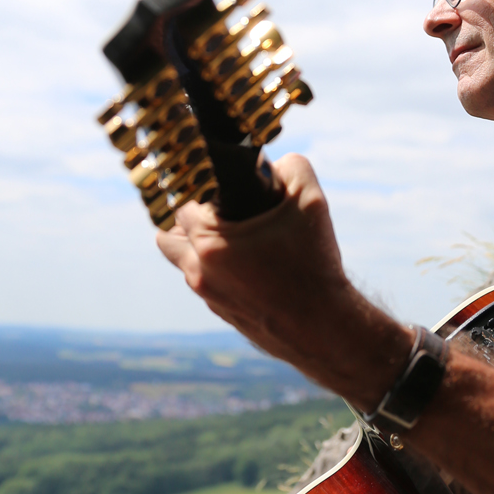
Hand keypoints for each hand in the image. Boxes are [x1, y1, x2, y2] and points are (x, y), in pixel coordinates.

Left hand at [155, 154, 410, 402]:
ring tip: (232, 235)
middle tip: (222, 209)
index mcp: (210, 242)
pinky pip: (204, 282)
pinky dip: (216, 269)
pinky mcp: (221, 313)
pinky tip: (249, 263)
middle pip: (168, 234)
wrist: (324, 329)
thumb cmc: (314, 266)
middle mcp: (199, 272)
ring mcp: (208, 296)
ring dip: (198, 245)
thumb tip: (277, 164)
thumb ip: (292, 168)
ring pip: (183, 261)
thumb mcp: (311, 203)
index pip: (183, 201)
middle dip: (191, 217)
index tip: (219, 185)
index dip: (202, 187)